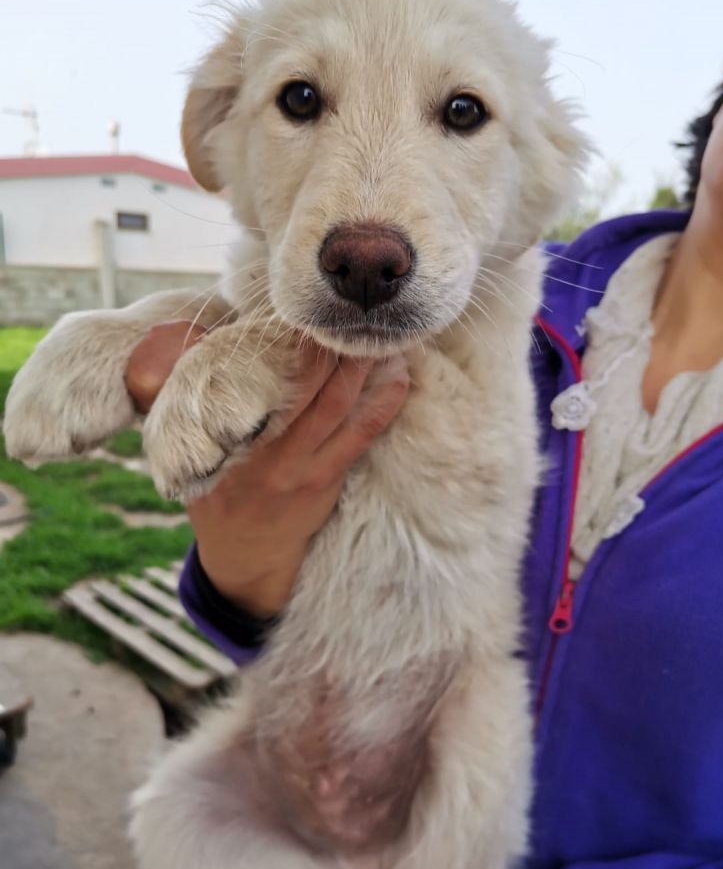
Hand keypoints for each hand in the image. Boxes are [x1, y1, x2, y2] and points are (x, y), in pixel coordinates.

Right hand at [125, 321, 408, 615]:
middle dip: (330, 345)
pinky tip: (399, 375)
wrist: (243, 557)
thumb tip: (179, 339)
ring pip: (340, 405)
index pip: (257, 379)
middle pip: (306, 385)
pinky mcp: (327, 479)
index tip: (298, 312)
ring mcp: (302, 467)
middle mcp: (266, 451)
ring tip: (379, 331)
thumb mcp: (183, 448)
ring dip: (363, 366)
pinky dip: (383, 403)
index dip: (282, 343)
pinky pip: (362, 435)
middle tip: (349, 310)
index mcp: (228, 437)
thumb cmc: (216, 492)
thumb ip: (177, 396)